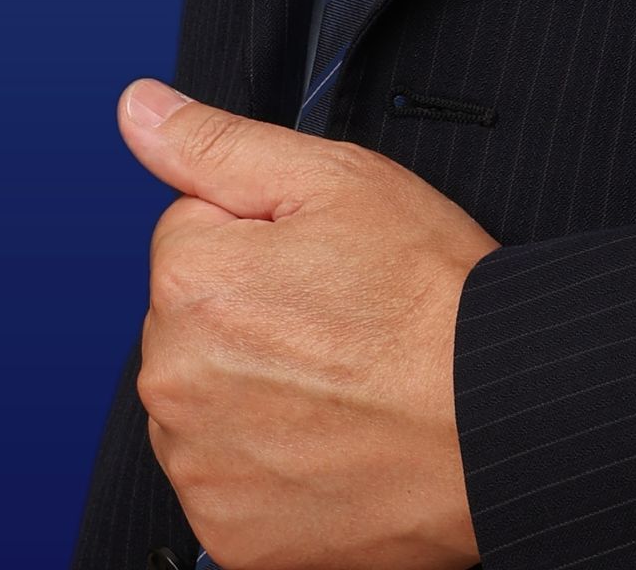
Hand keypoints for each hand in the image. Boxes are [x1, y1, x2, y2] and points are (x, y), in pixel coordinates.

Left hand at [119, 77, 497, 569]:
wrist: (497, 418)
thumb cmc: (431, 298)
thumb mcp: (339, 180)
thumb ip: (219, 143)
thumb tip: (138, 107)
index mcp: (191, 281)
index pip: (192, 232)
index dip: (264, 234)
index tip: (322, 260)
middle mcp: (174, 381)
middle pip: (192, 319)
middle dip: (251, 310)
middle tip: (340, 318)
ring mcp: (200, 467)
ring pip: (207, 399)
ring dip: (255, 389)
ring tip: (342, 381)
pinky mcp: (230, 536)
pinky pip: (227, 478)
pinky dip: (270, 462)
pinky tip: (332, 439)